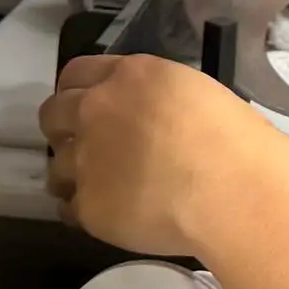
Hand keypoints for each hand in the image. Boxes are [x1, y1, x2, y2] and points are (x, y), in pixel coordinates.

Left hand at [37, 55, 288, 256]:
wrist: (236, 195)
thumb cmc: (237, 142)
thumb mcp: (194, 93)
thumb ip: (153, 98)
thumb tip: (143, 117)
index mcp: (129, 77)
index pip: (76, 73)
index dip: (77, 92)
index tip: (86, 107)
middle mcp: (96, 111)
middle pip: (51, 114)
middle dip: (64, 129)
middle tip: (90, 148)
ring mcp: (86, 160)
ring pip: (56, 167)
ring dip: (74, 176)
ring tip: (106, 190)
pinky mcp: (87, 206)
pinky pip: (70, 209)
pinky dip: (86, 212)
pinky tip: (112, 216)